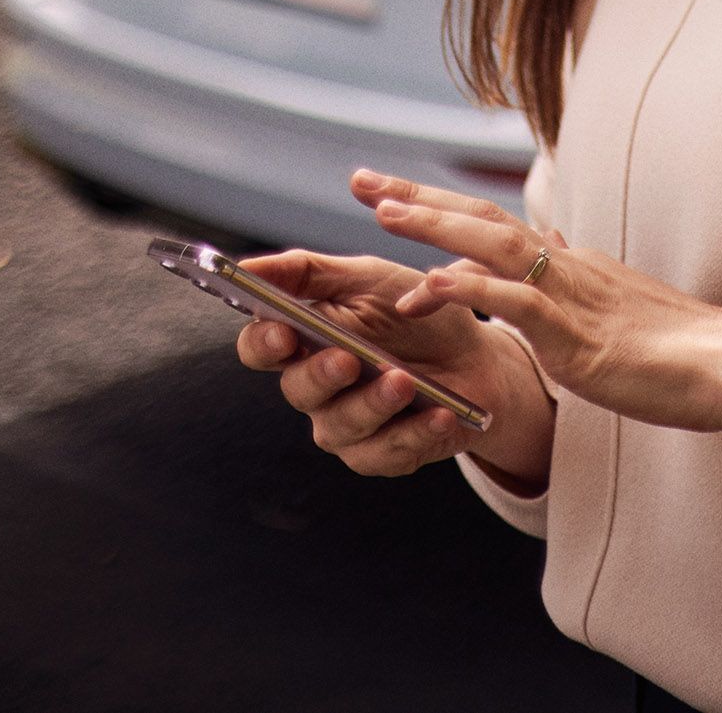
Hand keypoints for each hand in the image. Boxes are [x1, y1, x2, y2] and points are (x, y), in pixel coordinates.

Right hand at [233, 248, 554, 484]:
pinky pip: (388, 454)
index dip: (263, 343)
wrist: (475, 355)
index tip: (283, 333)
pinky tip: (439, 414)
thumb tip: (245, 267)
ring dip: (374, 404)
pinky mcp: (384, 455)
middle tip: (348, 359)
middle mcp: (317, 388)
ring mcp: (348, 426)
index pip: (260, 347)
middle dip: (322, 375)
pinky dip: (416, 432)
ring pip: (342, 426)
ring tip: (404, 381)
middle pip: (298, 390)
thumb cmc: (411, 311)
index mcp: (303, 339)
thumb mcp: (365, 277)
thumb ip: (306, 271)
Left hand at [354, 170, 721, 462]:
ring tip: (379, 213)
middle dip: (416, 197)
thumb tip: (545, 263)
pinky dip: (468, 291)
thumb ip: (574, 291)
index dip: (437, 205)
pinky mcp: (578, 336)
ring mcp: (570, 298)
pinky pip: (515, 304)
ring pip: (490, 246)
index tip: (386, 189)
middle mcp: (564, 269)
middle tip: (359, 178)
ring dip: (433, 226)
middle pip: (479, 218)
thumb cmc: (681, 349)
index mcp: (568, 266)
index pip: (491, 224)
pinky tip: (428, 288)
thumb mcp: (614, 313)